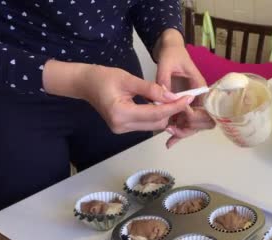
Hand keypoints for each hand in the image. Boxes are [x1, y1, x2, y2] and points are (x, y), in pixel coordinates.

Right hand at [42, 60, 192, 133]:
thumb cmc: (103, 77)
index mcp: (120, 113)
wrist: (84, 84)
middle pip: (156, 123)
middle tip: (184, 99)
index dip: (174, 107)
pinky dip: (155, 116)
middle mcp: (121, 126)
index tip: (187, 99)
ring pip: (152, 126)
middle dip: (172, 112)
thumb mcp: (128, 78)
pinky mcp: (123, 128)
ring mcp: (121, 129)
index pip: (155, 114)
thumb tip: (171, 96)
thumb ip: (151, 89)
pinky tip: (163, 106)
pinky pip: (145, 124)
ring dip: (165, 115)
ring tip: (176, 102)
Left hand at [154, 29, 215, 147]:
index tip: (179, 114)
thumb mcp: (166, 63)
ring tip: (168, 138)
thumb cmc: (172, 54)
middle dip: (189, 128)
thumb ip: (164, 79)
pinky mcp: (183, 106)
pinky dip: (178, 133)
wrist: (170, 49)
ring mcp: (192, 103)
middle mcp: (199, 98)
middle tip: (172, 130)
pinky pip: (184, 123)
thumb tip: (162, 96)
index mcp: (200, 86)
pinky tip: (169, 142)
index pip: (204, 107)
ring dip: (183, 133)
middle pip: (203, 121)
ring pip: (194, 125)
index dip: (193, 115)